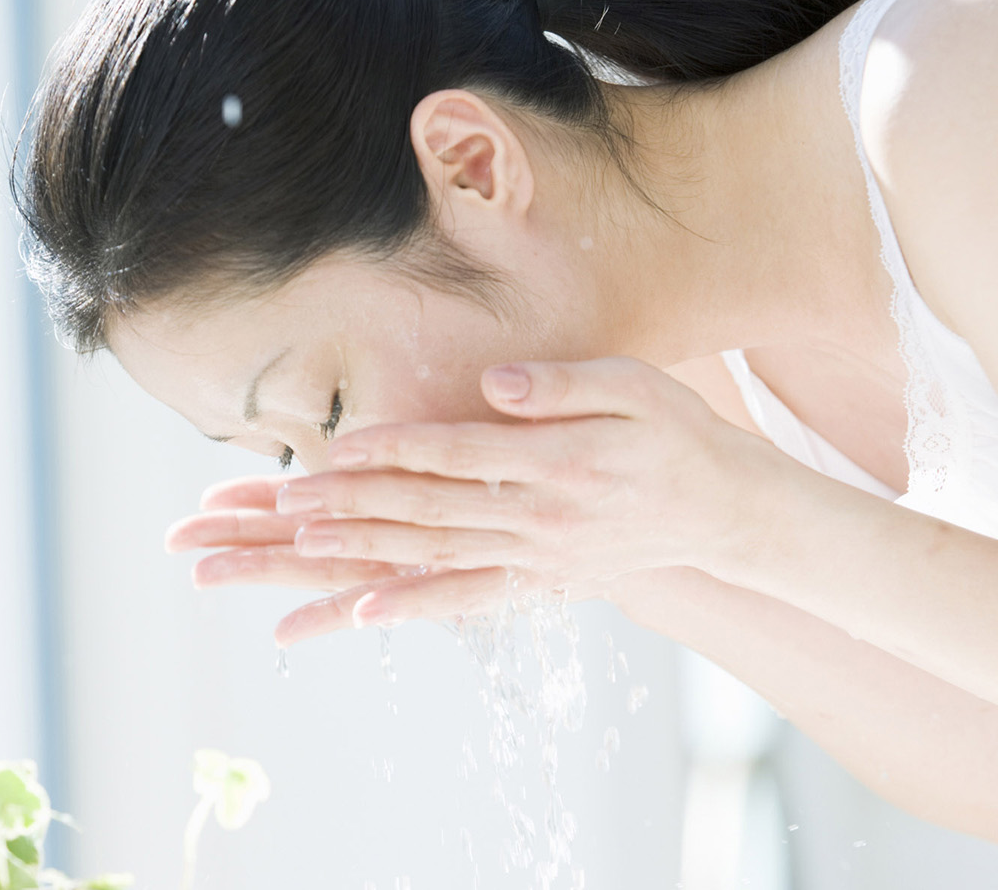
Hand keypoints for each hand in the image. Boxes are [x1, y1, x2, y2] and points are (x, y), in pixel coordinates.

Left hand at [171, 357, 783, 644]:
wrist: (723, 513)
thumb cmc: (677, 436)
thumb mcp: (636, 389)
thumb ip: (562, 385)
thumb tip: (493, 383)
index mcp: (556, 464)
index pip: (454, 455)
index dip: (389, 452)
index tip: (328, 450)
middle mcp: (537, 519)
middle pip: (424, 511)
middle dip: (346, 507)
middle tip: (275, 506)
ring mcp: (535, 558)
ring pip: (430, 556)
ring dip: (357, 553)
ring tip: (292, 548)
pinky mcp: (537, 583)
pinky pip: (466, 600)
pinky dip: (412, 607)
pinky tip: (359, 614)